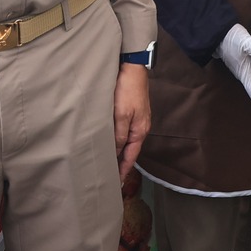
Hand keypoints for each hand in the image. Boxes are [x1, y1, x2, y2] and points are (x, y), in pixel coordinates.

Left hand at [115, 63, 150, 182]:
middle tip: (110, 175)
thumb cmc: (127, 90)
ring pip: (127, 140)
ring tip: (109, 161)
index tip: (116, 183)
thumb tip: (118, 152)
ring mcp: (137, 118)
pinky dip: (119, 139)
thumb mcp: (121, 115)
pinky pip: (125, 130)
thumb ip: (119, 135)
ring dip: (120, 151)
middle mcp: (141, 126)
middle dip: (121, 163)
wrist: (132, 67)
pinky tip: (112, 140)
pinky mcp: (133, 110)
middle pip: (130, 150)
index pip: (131, 156)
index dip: (123, 170)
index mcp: (140, 130)